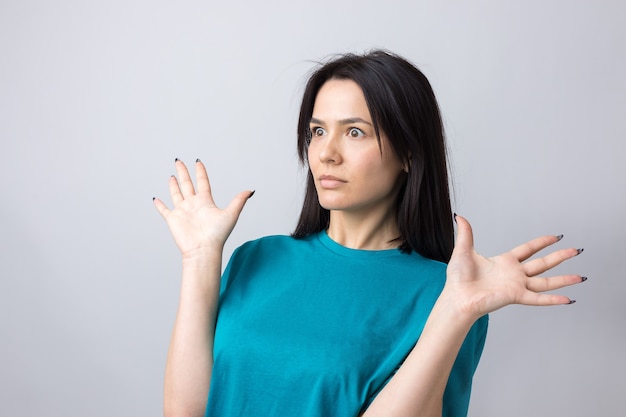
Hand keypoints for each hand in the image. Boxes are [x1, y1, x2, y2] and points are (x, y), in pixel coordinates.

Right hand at [153, 159, 252, 257]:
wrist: (203, 249)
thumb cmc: (217, 235)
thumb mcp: (231, 214)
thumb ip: (239, 201)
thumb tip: (251, 191)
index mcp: (206, 202)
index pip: (202, 182)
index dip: (200, 172)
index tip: (198, 162)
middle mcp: (193, 205)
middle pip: (187, 184)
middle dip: (183, 172)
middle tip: (179, 161)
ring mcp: (183, 211)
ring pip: (176, 194)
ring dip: (173, 185)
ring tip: (172, 176)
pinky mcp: (173, 219)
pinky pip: (164, 210)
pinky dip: (160, 205)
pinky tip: (156, 199)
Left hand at [444, 215, 584, 319]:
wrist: (457, 297)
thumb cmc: (458, 279)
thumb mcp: (463, 251)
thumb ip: (466, 234)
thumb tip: (460, 216)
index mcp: (504, 262)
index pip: (528, 250)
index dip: (542, 243)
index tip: (555, 237)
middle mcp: (514, 274)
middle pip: (542, 263)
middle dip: (560, 257)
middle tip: (576, 250)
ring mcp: (516, 286)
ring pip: (545, 281)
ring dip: (563, 279)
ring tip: (580, 277)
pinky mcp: (515, 296)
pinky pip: (537, 298)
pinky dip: (552, 299)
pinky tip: (568, 299)